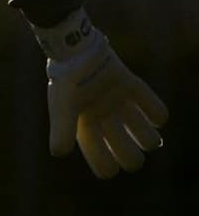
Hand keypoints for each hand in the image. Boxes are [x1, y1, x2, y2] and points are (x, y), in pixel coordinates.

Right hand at [32, 10, 168, 177]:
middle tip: (129, 147)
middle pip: (130, 157)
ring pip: (147, 138)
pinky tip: (150, 113)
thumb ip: (62, 129)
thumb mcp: (63, 107)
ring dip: (148, 138)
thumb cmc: (66, 81)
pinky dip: (158, 114)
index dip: (108, 167)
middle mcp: (106, 121)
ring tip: (144, 130)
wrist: (76, 48)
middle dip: (132, 157)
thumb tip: (57, 153)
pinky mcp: (132, 88)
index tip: (109, 162)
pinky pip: (157, 111)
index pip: (104, 165)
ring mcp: (120, 105)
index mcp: (87, 129)